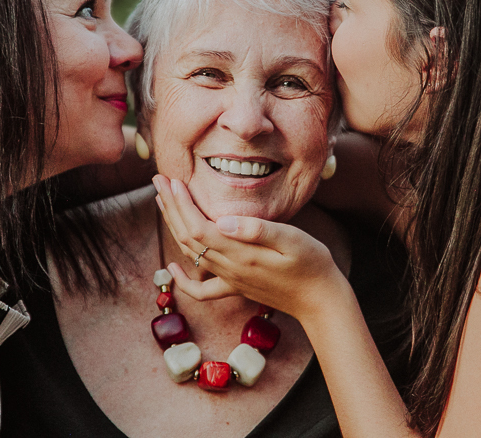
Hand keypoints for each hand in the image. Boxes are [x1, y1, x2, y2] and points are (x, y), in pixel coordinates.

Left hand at [153, 174, 348, 321]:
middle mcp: (230, 268)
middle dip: (171, 207)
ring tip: (163, 202)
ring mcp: (231, 280)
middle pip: (188, 238)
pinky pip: (203, 288)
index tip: (171, 181)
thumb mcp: (292, 239)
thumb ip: (257, 230)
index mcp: (241, 253)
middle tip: (158, 180)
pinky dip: (183, 279)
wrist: (321, 299)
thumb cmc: (312, 263)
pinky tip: (172, 268)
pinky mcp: (236, 287)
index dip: (181, 204)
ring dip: (174, 226)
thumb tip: (223, 220)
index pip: (199, 227)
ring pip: (191, 254)